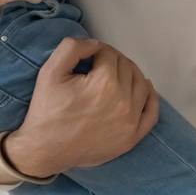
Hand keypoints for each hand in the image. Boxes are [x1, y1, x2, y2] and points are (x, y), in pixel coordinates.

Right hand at [2, 37, 158, 177]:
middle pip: (126, 66)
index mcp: (104, 84)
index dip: (97, 52)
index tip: (87, 59)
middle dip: (112, 61)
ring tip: (114, 76)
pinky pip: (152, 112)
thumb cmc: (47, 111)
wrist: (44, 150)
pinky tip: (143, 89)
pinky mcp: (132, 137)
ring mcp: (130, 121)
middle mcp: (123, 101)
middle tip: (97, 67)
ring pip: (141, 83)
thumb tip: (95, 43)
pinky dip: (150, 97)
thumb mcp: (50, 71)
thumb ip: (72, 47)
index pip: (109, 54)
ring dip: (130, 74)